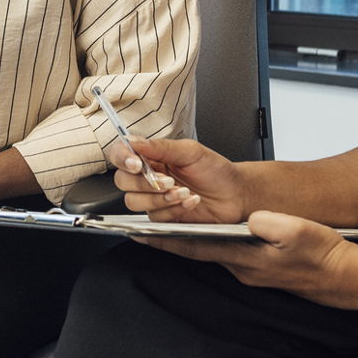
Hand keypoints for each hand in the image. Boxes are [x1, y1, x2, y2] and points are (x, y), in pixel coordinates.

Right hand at [110, 138, 248, 223]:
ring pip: (134, 202)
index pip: (122, 155)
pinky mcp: (163, 216)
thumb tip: (135, 141)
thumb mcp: (191, 152)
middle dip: (144, 183)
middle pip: (123, 182)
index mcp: (152, 157)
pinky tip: (190, 201)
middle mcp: (148, 177)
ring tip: (182, 191)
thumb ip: (161, 146)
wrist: (235, 194)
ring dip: (158, 198)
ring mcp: (154, 198)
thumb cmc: (216, 171)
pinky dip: (173, 209)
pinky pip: (155, 216)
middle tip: (167, 180)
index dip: (123, 159)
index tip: (136, 163)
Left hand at [145, 210, 357, 303]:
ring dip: (190, 241)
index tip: (140, 234)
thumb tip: (251, 218)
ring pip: (211, 252)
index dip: (165, 241)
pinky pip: (227, 253)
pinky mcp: (259, 268)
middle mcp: (243, 268)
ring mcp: (250, 271)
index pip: (195, 248)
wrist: (344, 276)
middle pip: (197, 251)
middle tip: (142, 227)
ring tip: (167, 225)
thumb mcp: (297, 231)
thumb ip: (270, 224)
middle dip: (170, 240)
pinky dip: (211, 243)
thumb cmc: (323, 254)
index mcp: (246, 258)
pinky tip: (208, 233)